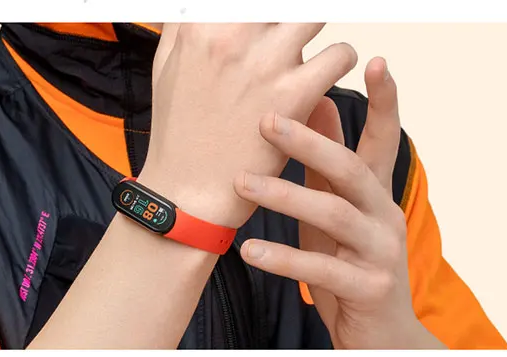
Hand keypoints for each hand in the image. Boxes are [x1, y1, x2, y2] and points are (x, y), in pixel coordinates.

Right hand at [137, 23, 357, 228]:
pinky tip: (324, 76)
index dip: (261, 10)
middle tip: (288, 34)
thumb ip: (183, 26)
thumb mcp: (165, 67)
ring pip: (316, 16)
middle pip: (286, 4)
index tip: (265, 21)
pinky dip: (340, 61)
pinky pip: (340, 55)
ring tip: (310, 49)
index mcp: (202, 26)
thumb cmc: (177, 130)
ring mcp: (267, 63)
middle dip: (288, 18)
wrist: (188, 189)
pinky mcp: (295, 94)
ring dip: (315, 30)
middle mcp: (234, 35)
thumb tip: (193, 7)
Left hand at [234, 57, 444, 348]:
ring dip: (285, 195)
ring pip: (335, 214)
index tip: (374, 60)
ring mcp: (381, 253)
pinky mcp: (369, 287)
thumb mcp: (337, 209)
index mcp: (376, 194)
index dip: (385, 100)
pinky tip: (250, 250)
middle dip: (310, 141)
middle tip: (266, 120)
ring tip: (242, 182)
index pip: (384, 139)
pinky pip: (322, 269)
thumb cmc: (350, 264)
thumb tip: (317, 101)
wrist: (380, 336)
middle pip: (352, 168)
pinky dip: (283, 258)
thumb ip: (328, 163)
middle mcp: (385, 215)